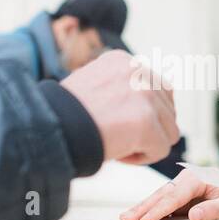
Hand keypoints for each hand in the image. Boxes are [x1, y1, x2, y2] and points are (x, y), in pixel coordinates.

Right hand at [61, 50, 178, 163]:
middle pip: (168, 111)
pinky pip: (161, 149)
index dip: (142, 114)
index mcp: (124, 61)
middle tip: (117, 137)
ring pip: (168, 132)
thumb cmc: (65, 116)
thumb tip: (147, 109)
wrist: (50, 129)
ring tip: (116, 143)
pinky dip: (142, 158)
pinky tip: (118, 153)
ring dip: (145, 144)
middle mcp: (138, 71)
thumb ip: (122, 91)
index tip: (117, 123)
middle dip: (147, 130)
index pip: (159, 89)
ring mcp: (144, 94)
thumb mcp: (94, 87)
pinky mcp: (146, 120)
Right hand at [120, 169, 218, 219]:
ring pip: (160, 197)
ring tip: (126, 219)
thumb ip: (215, 209)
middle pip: (162, 194)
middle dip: (144, 207)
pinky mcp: (181, 195)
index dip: (160, 209)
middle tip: (126, 219)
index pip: (175, 195)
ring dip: (143, 208)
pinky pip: (164, 202)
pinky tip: (139, 218)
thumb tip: (193, 217)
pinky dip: (151, 210)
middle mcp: (187, 179)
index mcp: (198, 177)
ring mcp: (182, 186)